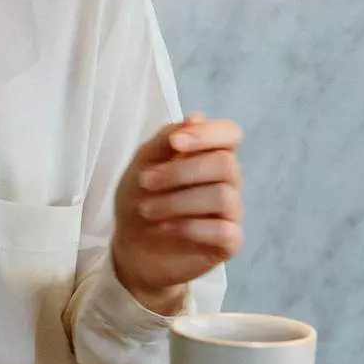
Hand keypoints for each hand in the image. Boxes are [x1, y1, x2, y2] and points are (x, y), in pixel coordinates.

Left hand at [111, 111, 243, 313]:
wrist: (131, 246)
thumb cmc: (141, 198)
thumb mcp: (143, 164)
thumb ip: (166, 141)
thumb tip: (197, 116)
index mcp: (209, 155)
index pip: (230, 134)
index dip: (208, 134)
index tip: (175, 143)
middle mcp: (227, 181)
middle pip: (225, 164)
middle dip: (179, 171)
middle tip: (145, 182)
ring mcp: (231, 213)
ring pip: (223, 196)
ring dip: (177, 201)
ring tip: (147, 210)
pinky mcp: (229, 243)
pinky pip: (224, 230)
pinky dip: (190, 227)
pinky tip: (166, 227)